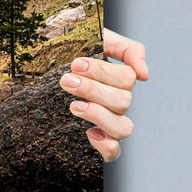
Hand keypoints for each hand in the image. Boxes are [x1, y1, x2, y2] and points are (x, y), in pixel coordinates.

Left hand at [60, 28, 148, 161]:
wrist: (46, 68)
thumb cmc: (75, 51)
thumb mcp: (99, 39)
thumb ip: (126, 49)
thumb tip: (145, 75)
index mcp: (120, 80)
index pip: (127, 78)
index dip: (102, 71)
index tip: (76, 64)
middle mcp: (118, 102)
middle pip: (123, 101)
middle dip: (92, 90)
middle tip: (67, 80)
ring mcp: (110, 122)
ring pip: (123, 128)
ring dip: (98, 115)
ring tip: (74, 105)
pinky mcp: (99, 140)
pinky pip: (113, 152)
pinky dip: (105, 145)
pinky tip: (89, 132)